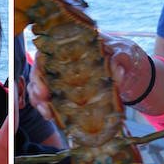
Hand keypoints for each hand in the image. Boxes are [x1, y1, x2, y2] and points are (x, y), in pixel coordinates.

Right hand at [26, 32, 148, 119]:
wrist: (126, 65)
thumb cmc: (120, 52)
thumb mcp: (122, 52)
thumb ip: (119, 59)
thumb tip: (117, 71)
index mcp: (69, 46)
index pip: (44, 55)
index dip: (39, 70)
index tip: (44, 89)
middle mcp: (61, 60)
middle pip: (39, 73)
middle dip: (37, 90)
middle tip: (44, 103)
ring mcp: (61, 75)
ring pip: (40, 87)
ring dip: (39, 102)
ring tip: (48, 115)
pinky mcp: (66, 89)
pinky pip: (50, 98)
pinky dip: (47, 108)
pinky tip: (51, 117)